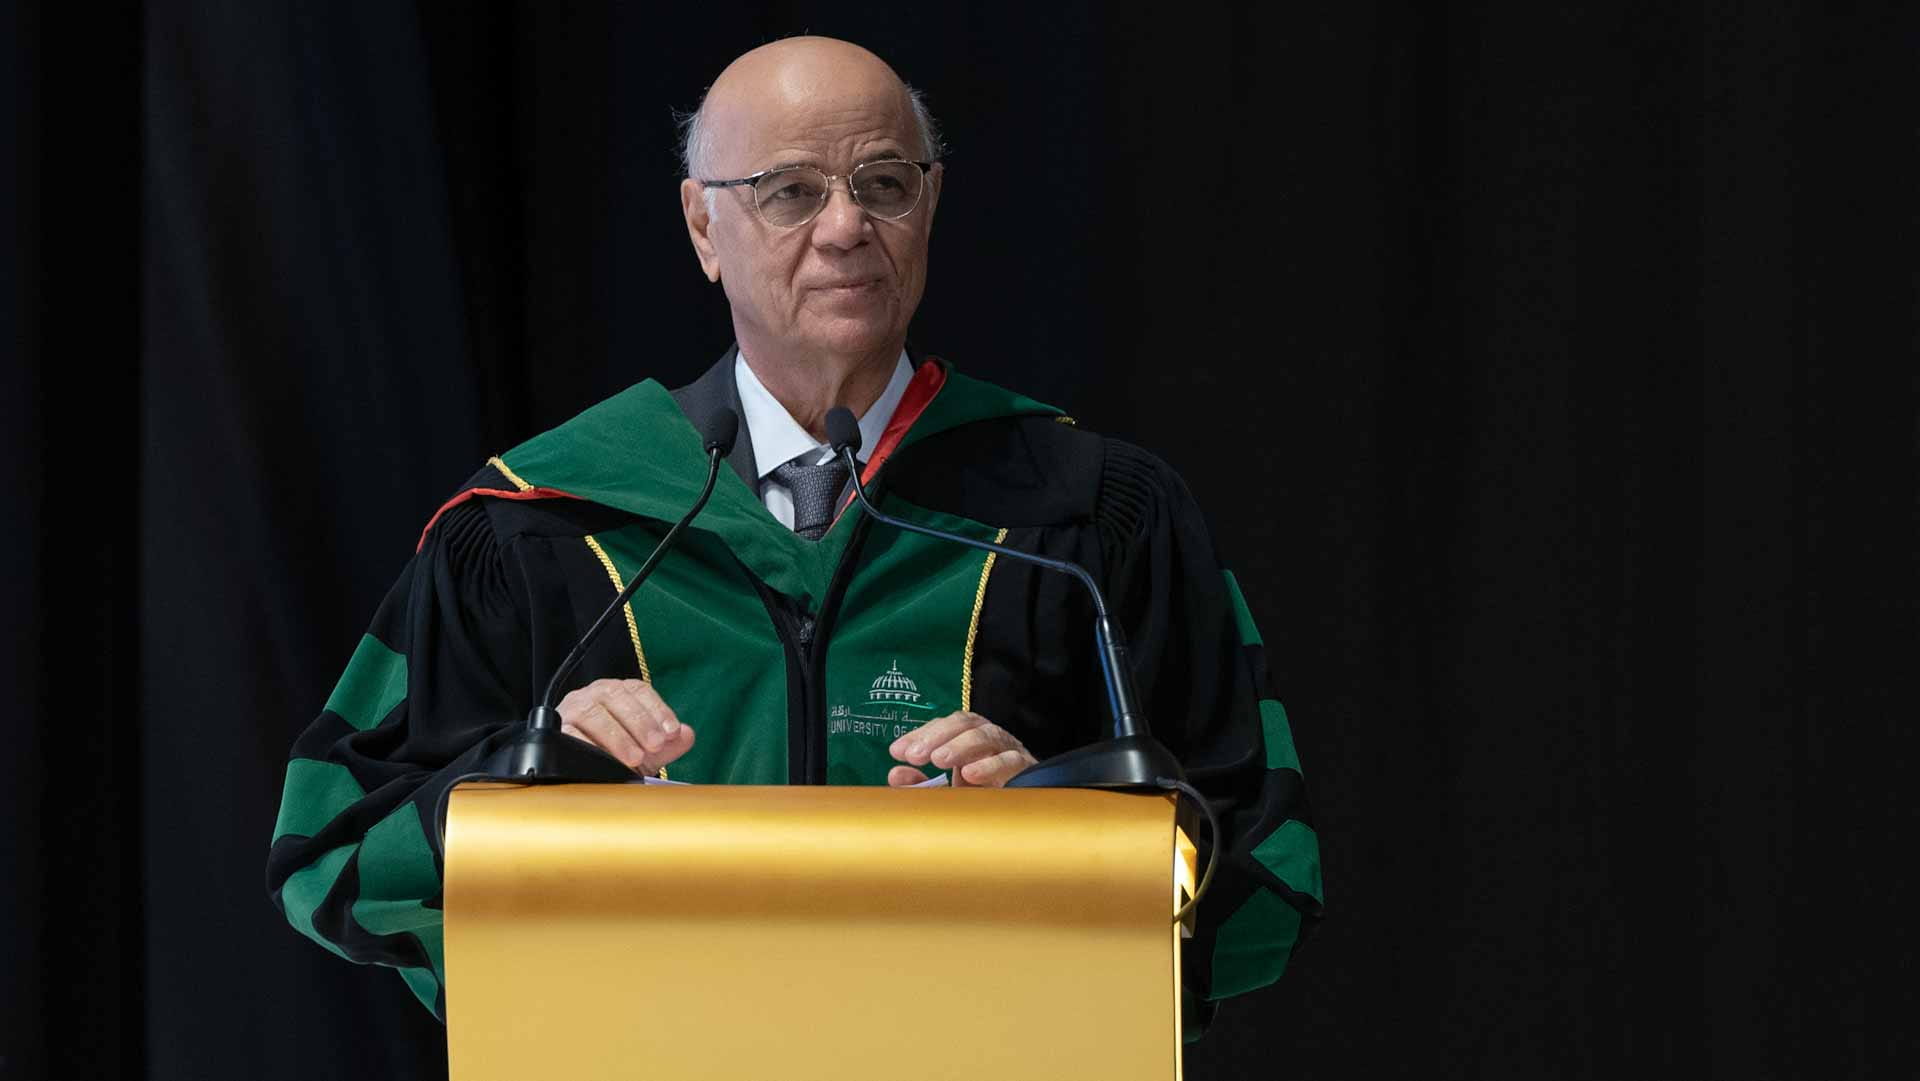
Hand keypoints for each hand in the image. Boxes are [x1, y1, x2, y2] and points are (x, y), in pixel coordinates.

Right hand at [556, 678, 694, 773]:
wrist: (582, 769)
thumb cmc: (618, 754)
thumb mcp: (647, 751)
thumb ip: (669, 744)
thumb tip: (687, 735)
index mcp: (619, 693)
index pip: (639, 690)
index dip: (658, 709)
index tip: (672, 732)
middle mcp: (594, 694)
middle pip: (617, 697)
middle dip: (640, 722)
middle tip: (655, 745)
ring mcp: (573, 709)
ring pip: (593, 713)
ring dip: (617, 736)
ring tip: (635, 758)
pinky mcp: (557, 729)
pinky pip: (569, 733)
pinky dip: (587, 746)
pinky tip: (603, 760)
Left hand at [886, 711, 1036, 786]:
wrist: (1024, 814)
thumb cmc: (982, 798)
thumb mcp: (946, 792)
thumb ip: (920, 784)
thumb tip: (894, 774)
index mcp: (967, 739)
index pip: (943, 726)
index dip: (919, 735)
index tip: (897, 751)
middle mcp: (988, 738)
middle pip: (963, 723)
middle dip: (936, 736)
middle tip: (915, 755)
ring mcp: (1008, 750)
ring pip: (986, 736)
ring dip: (960, 746)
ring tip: (939, 761)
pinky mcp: (1026, 767)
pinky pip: (1010, 761)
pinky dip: (990, 766)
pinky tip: (970, 775)